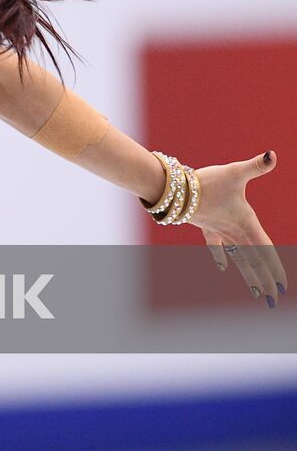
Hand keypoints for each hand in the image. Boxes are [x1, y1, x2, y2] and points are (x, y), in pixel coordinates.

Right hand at [189, 151, 286, 306]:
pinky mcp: (206, 226)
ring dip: (248, 275)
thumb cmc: (206, 182)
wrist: (174, 189)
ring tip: (256, 292)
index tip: (282, 287)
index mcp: (245, 223)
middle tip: (272, 299)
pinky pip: (217, 246)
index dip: (274, 268)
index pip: (264, 250)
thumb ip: (256, 166)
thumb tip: (272, 155)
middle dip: (263, 280)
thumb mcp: (234, 172)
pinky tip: (223, 268)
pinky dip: (221, 256)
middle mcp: (233, 231)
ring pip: (238, 258)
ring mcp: (219, 231)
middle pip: (252, 261)